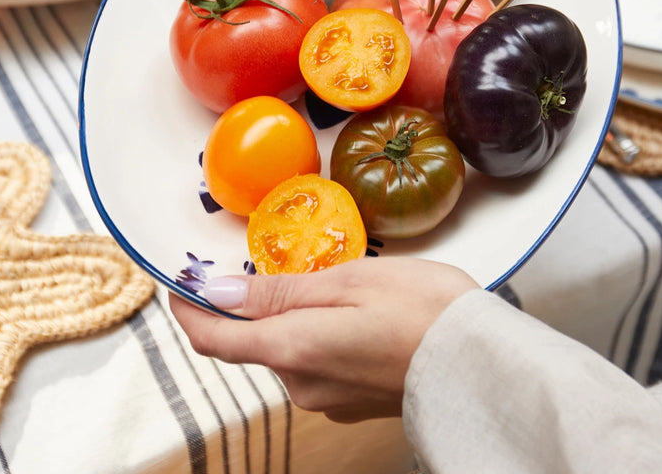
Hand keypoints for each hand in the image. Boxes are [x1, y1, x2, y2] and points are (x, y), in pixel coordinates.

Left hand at [169, 257, 478, 422]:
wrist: (481, 364)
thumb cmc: (421, 310)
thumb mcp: (346, 281)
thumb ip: (278, 290)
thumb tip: (217, 290)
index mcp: (291, 349)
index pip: (212, 339)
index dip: (188, 310)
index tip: (180, 283)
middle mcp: (299, 384)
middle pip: (250, 342)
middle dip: (249, 305)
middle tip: (267, 263)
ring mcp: (325, 397)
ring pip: (284, 349)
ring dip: (288, 317)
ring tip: (327, 283)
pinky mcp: (347, 400)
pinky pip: (312, 362)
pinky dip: (313, 333)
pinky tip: (348, 313)